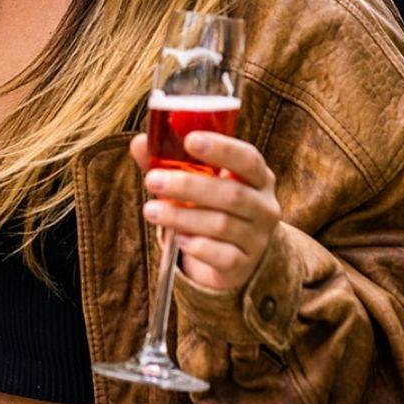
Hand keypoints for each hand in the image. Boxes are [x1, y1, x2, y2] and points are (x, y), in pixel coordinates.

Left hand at [131, 131, 281, 291]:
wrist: (230, 255)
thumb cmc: (209, 206)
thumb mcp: (194, 181)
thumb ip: (168, 161)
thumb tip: (139, 143)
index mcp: (257, 177)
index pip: (247, 158)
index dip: (221, 148)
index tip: (190, 140)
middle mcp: (264, 206)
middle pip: (232, 193)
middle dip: (189, 185)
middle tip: (152, 180)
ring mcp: (258, 237)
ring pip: (222, 225)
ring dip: (181, 217)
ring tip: (151, 211)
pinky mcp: (244, 264)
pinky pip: (222, 256)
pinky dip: (197, 246)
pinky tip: (178, 238)